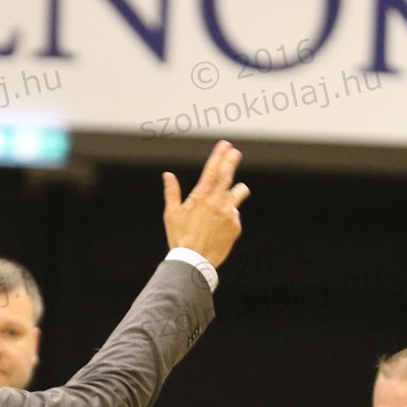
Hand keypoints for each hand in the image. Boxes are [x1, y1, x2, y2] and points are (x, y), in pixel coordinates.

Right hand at [162, 140, 249, 266]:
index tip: (225, 145)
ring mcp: (228, 213)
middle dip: (231, 162)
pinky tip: (221, 225)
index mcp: (200, 197)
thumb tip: (167, 175)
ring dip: (238, 190)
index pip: (212, 171)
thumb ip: (172, 193)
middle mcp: (217, 202)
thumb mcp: (171, 215)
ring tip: (239, 189)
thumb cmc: (180, 238)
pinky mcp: (235, 225)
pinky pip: (235, 215)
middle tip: (235, 152)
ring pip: (238, 194)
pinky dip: (230, 215)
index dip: (219, 156)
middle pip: (227, 176)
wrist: (195, 261)